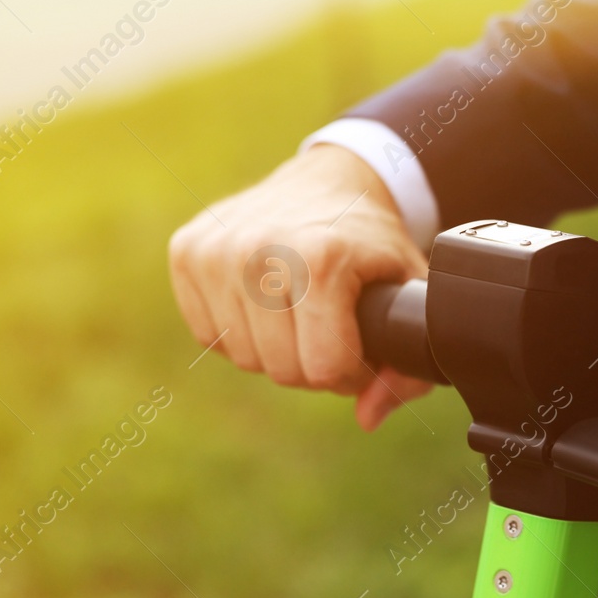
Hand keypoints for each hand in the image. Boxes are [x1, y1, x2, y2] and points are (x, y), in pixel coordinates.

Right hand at [168, 143, 432, 429]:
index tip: (361, 348)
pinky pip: (209, 336)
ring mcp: (216, 247)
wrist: (329, 180)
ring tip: (300, 314)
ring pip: (245, 358)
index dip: (351, 373)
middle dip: (314, 365)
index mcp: (320, 257)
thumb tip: (368, 418)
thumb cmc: (372, 244)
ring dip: (276, 350)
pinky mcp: (187, 249)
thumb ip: (408, 367)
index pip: (324, 368)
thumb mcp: (410, 297)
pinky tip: (264, 301)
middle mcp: (259, 248)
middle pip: (283, 370)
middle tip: (332, 330)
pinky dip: (240, 332)